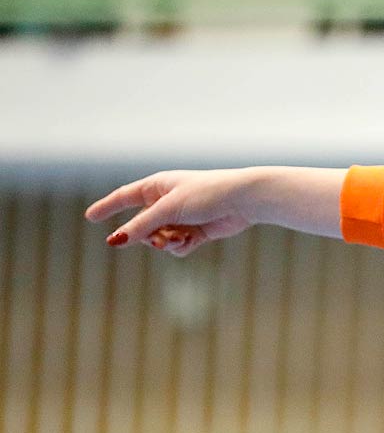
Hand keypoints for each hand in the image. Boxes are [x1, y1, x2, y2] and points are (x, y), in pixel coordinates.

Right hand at [85, 169, 260, 256]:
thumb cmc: (206, 194)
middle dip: (148, 236)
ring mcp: (181, 217)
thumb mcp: (168, 209)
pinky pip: (177, 246)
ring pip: (159, 239)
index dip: (107, 207)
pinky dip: (181, 246)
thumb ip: (141, 226)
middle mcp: (166, 201)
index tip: (90, 217)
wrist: (244, 201)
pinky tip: (192, 239)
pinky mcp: (196, 231)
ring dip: (166, 242)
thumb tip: (115, 241)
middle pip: (141, 226)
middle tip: (159, 239)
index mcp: (156, 186)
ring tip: (180, 237)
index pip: (124, 197)